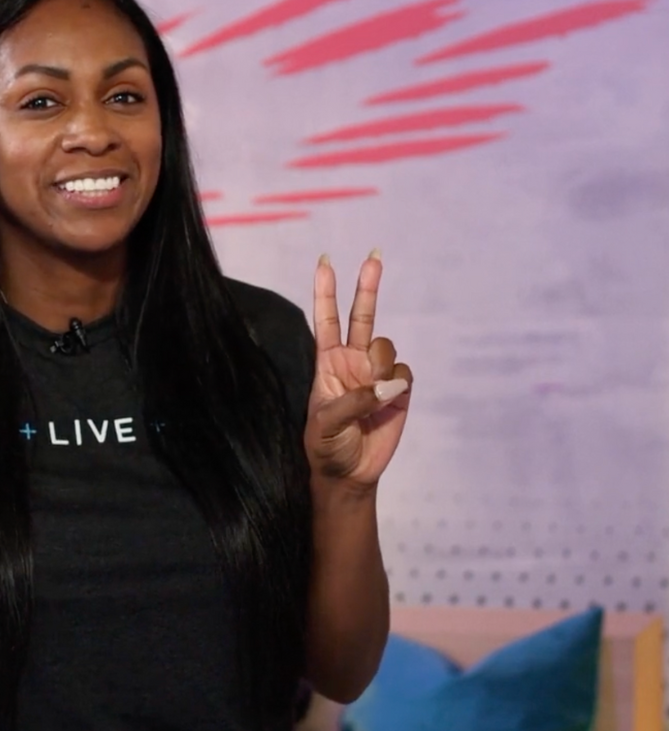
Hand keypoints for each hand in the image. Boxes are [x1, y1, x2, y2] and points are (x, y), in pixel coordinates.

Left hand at [305, 250, 411, 489]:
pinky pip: (405, 373)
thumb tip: (386, 386)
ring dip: (380, 364)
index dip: (325, 292)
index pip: (326, 320)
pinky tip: (388, 401)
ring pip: (386, 347)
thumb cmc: (326, 448)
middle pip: (361, 315)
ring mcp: (376, 374)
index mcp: (327, 364)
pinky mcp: (399, 391)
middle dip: (367, 286)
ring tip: (372, 394)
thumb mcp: (325, 425)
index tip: (324, 262)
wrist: (349, 474)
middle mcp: (352, 362)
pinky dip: (398, 384)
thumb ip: (352, 402)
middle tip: (373, 256)